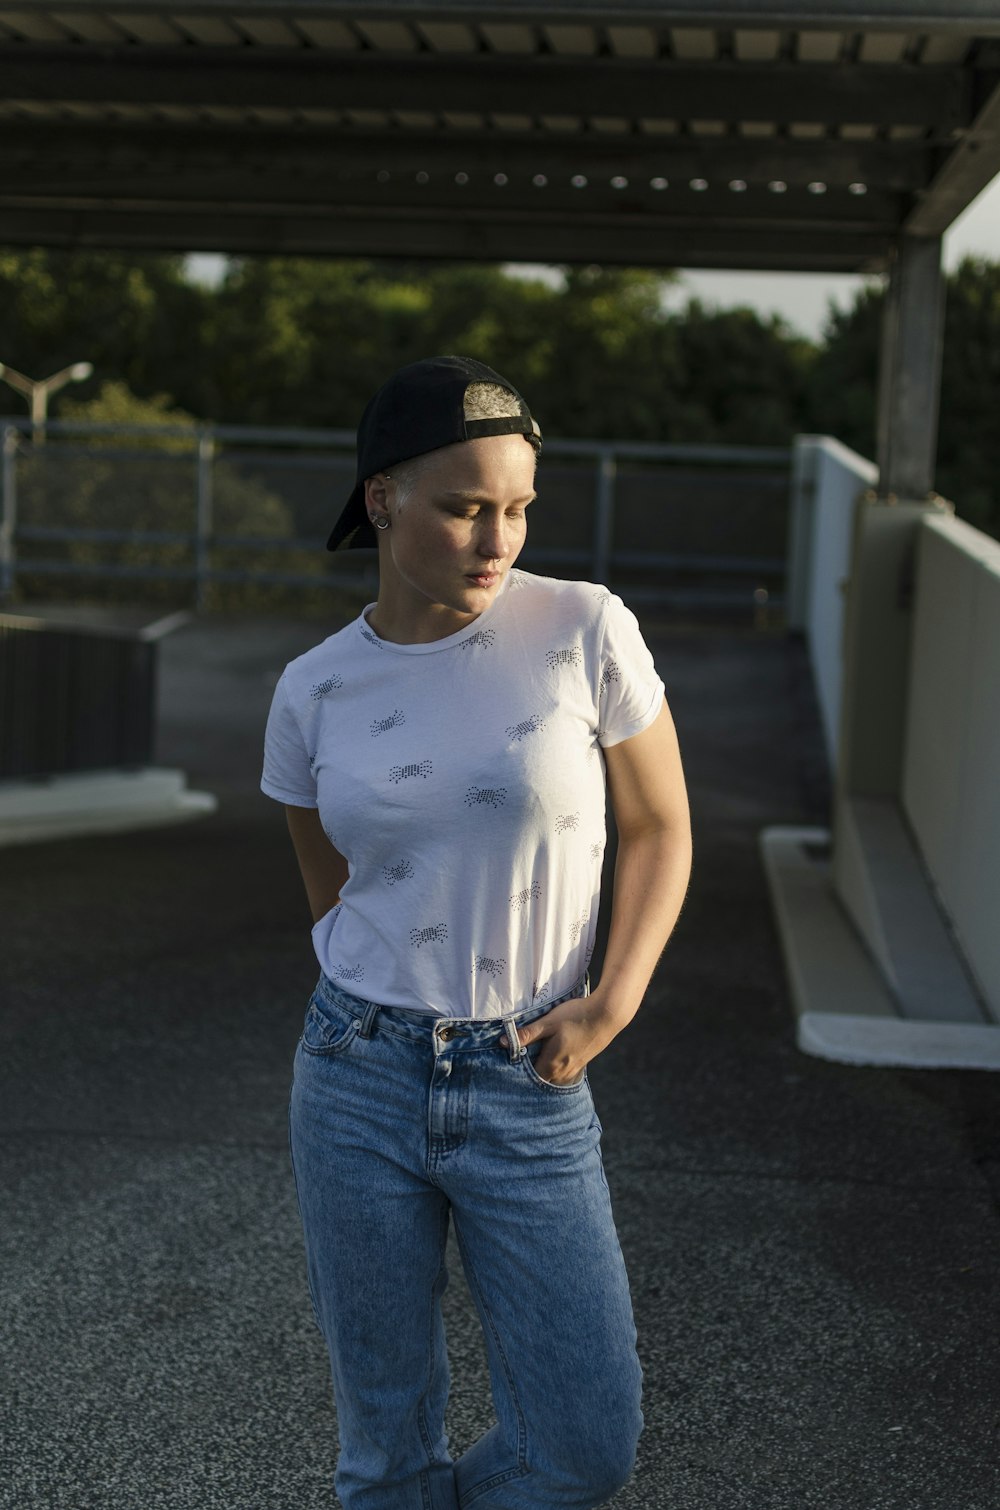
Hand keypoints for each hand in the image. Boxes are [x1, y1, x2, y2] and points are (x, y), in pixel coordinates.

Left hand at [502, 989, 629, 1084]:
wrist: (607, 1015)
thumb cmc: (576, 1017)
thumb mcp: (548, 1022)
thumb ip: (527, 1034)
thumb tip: (503, 1043)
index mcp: (551, 1065)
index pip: (528, 1078)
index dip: (517, 1072)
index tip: (508, 1063)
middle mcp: (562, 1073)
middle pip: (540, 1080)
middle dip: (529, 1074)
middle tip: (518, 1061)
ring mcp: (573, 1070)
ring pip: (552, 1078)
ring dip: (543, 1072)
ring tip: (533, 1059)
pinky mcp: (581, 1063)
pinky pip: (563, 1073)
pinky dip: (554, 1069)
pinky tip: (552, 1056)